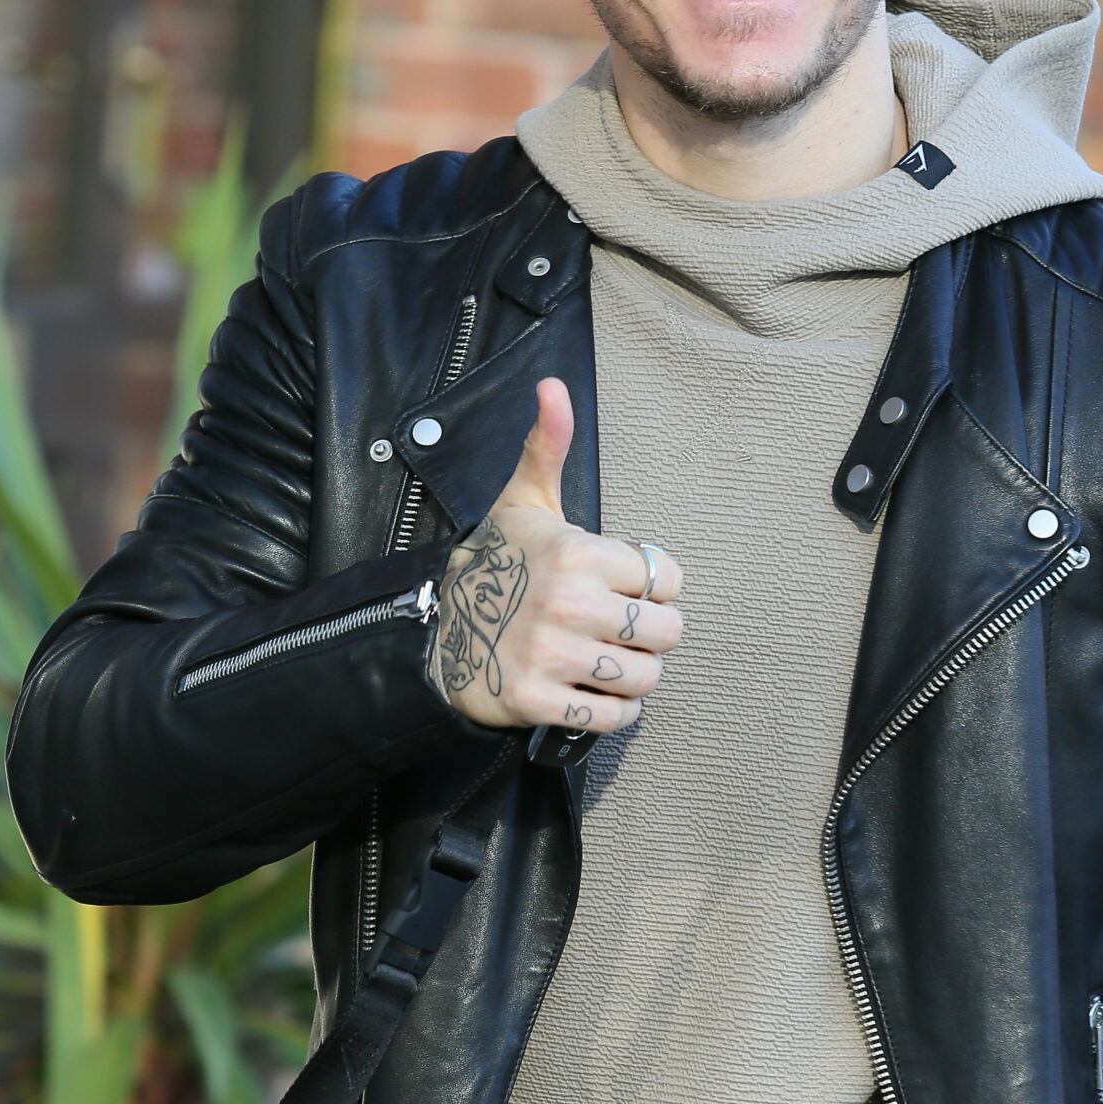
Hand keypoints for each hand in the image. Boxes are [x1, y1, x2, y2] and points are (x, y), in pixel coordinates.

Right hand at [433, 376, 682, 735]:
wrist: (435, 632)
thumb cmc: (495, 563)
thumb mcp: (523, 500)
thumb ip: (549, 444)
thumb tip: (553, 385)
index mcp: (576, 551)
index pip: (667, 578)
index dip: (653, 586)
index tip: (624, 588)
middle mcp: (567, 602)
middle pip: (666, 631)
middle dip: (651, 634)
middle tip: (623, 631)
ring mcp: (552, 654)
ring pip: (645, 677)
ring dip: (636, 675)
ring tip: (609, 660)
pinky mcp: (538, 701)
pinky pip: (612, 718)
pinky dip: (614, 712)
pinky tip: (596, 693)